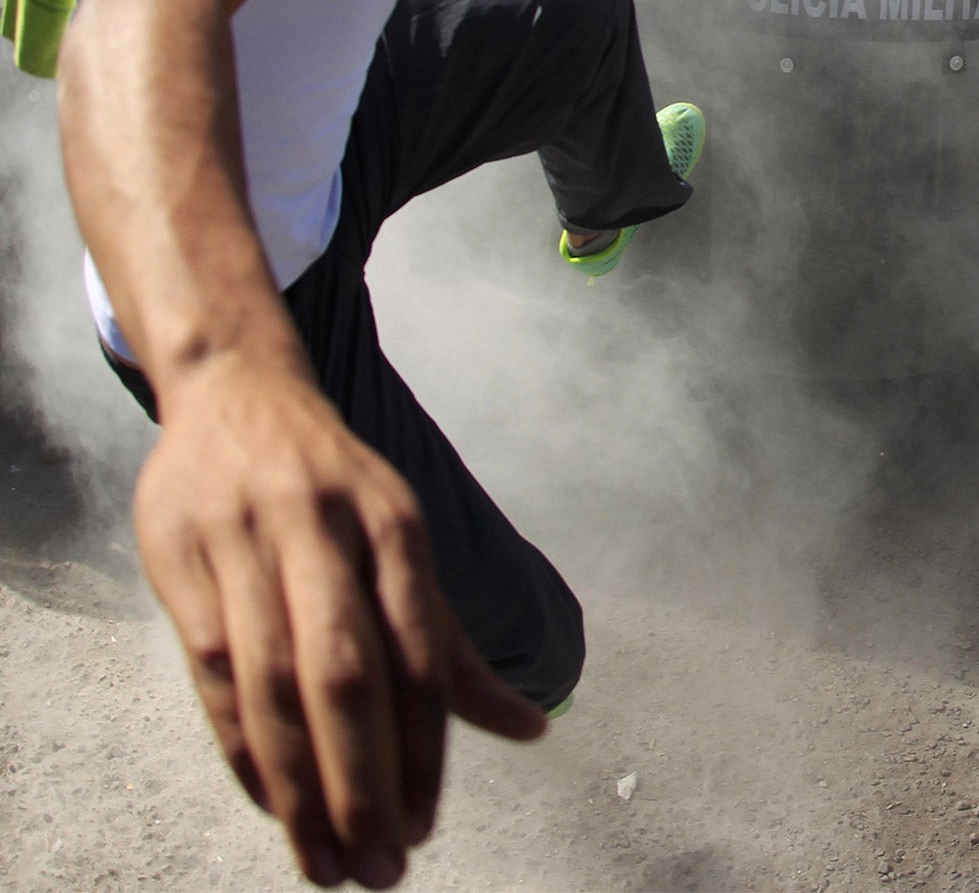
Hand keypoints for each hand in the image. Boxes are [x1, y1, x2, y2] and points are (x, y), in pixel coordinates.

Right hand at [133, 361, 545, 887]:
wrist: (237, 394)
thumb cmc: (339, 490)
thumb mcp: (404, 544)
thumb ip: (453, 648)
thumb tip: (534, 732)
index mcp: (397, 526)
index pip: (420, 657)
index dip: (423, 751)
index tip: (424, 831)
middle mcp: (328, 530)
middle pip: (347, 676)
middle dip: (364, 780)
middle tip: (380, 868)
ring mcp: (250, 542)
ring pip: (273, 684)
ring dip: (298, 784)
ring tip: (324, 861)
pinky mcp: (184, 560)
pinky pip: (210, 673)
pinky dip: (240, 745)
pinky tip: (269, 801)